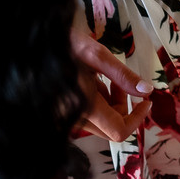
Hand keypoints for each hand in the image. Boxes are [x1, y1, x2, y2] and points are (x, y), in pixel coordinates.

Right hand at [69, 12, 145, 143]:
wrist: (31, 46)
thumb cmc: (63, 46)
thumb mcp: (97, 55)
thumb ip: (123, 76)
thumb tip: (148, 91)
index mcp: (86, 107)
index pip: (119, 132)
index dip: (137, 119)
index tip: (146, 101)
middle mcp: (74, 119)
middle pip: (110, 128)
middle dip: (124, 109)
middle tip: (124, 84)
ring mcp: (66, 118)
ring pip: (99, 122)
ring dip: (110, 103)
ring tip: (105, 77)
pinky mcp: (61, 113)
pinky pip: (86, 115)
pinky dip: (96, 102)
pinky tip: (91, 80)